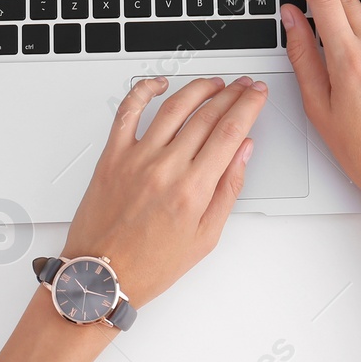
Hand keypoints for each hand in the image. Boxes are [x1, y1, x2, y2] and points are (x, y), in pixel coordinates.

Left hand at [62, 75, 267, 307]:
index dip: (249, 106)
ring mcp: (136, 158)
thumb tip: (244, 152)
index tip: (257, 95)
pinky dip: (143, 90)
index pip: (230, 131)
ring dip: (199, 88)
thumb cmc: (150, 265)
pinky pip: (127, 111)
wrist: (103, 277)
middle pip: (207, 115)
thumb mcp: (205, 236)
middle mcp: (165, 168)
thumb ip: (228, 189)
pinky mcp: (112, 156)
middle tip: (243, 86)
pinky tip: (159, 84)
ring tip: (214, 84)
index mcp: (192, 189)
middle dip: (232, 94)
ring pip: (174, 106)